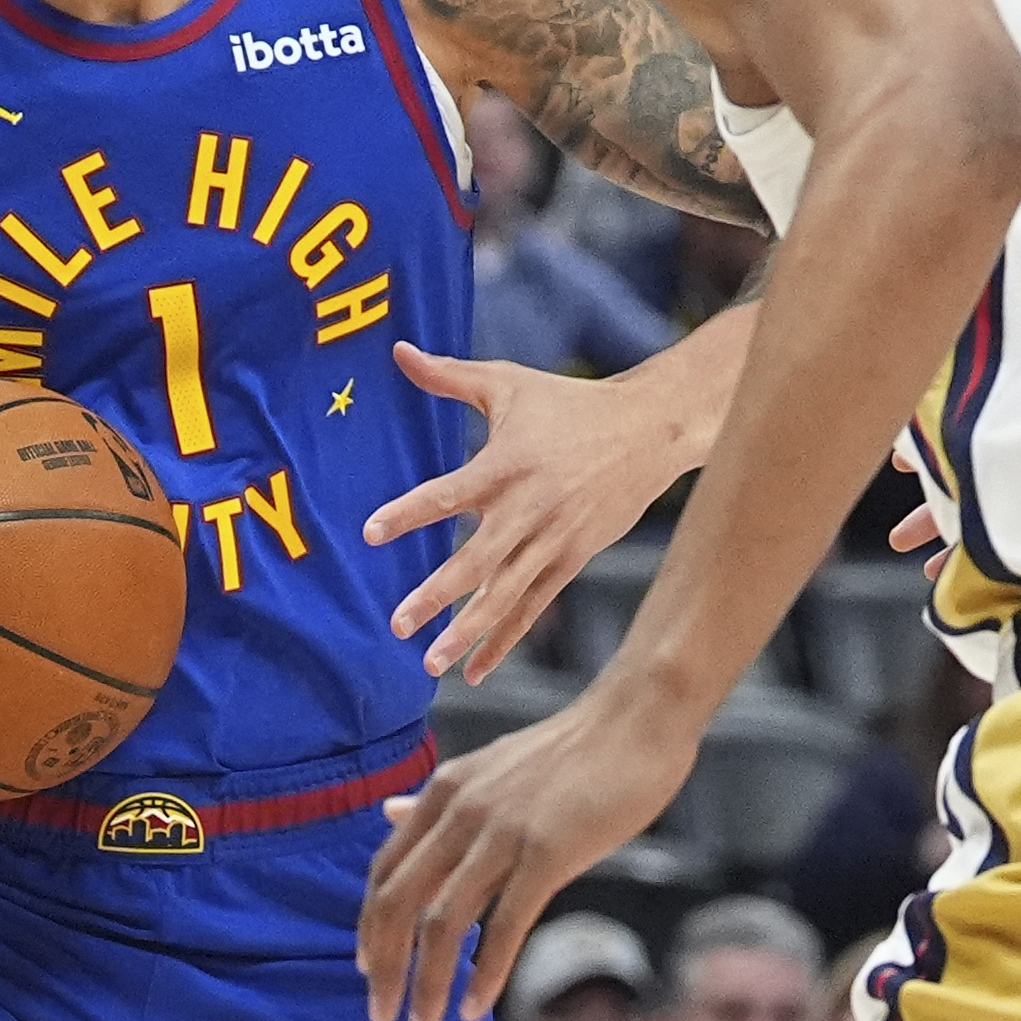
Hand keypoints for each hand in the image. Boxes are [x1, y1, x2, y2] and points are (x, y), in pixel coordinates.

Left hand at [355, 685, 693, 1020]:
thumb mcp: (488, 768)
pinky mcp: (549, 852)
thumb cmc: (570, 751)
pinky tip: (476, 1007)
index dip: (370, 927)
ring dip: (427, 985)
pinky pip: (505, 925)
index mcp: (443, 793)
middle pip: (399, 903)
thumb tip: (388, 812)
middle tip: (381, 1015)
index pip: (385, 872)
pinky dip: (485, 973)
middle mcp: (461, 811)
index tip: (369, 970)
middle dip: (385, 969)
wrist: (637, 719)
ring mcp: (503, 832)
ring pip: (443, 922)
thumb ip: (437, 801)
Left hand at [361, 341, 686, 681]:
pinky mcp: (572, 559)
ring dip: (468, 632)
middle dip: (437, 595)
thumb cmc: (568, 403)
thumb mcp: (508, 384)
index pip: (448, 493)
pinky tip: (474, 669)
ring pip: (505, 594)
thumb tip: (398, 350)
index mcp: (506, 464)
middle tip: (397, 623)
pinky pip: (532, 606)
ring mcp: (553, 540)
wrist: (650, 430)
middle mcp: (529, 508)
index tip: (370, 532)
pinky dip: (504, 638)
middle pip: (477, 560)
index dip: (409, 513)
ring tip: (430, 664)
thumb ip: (449, 376)